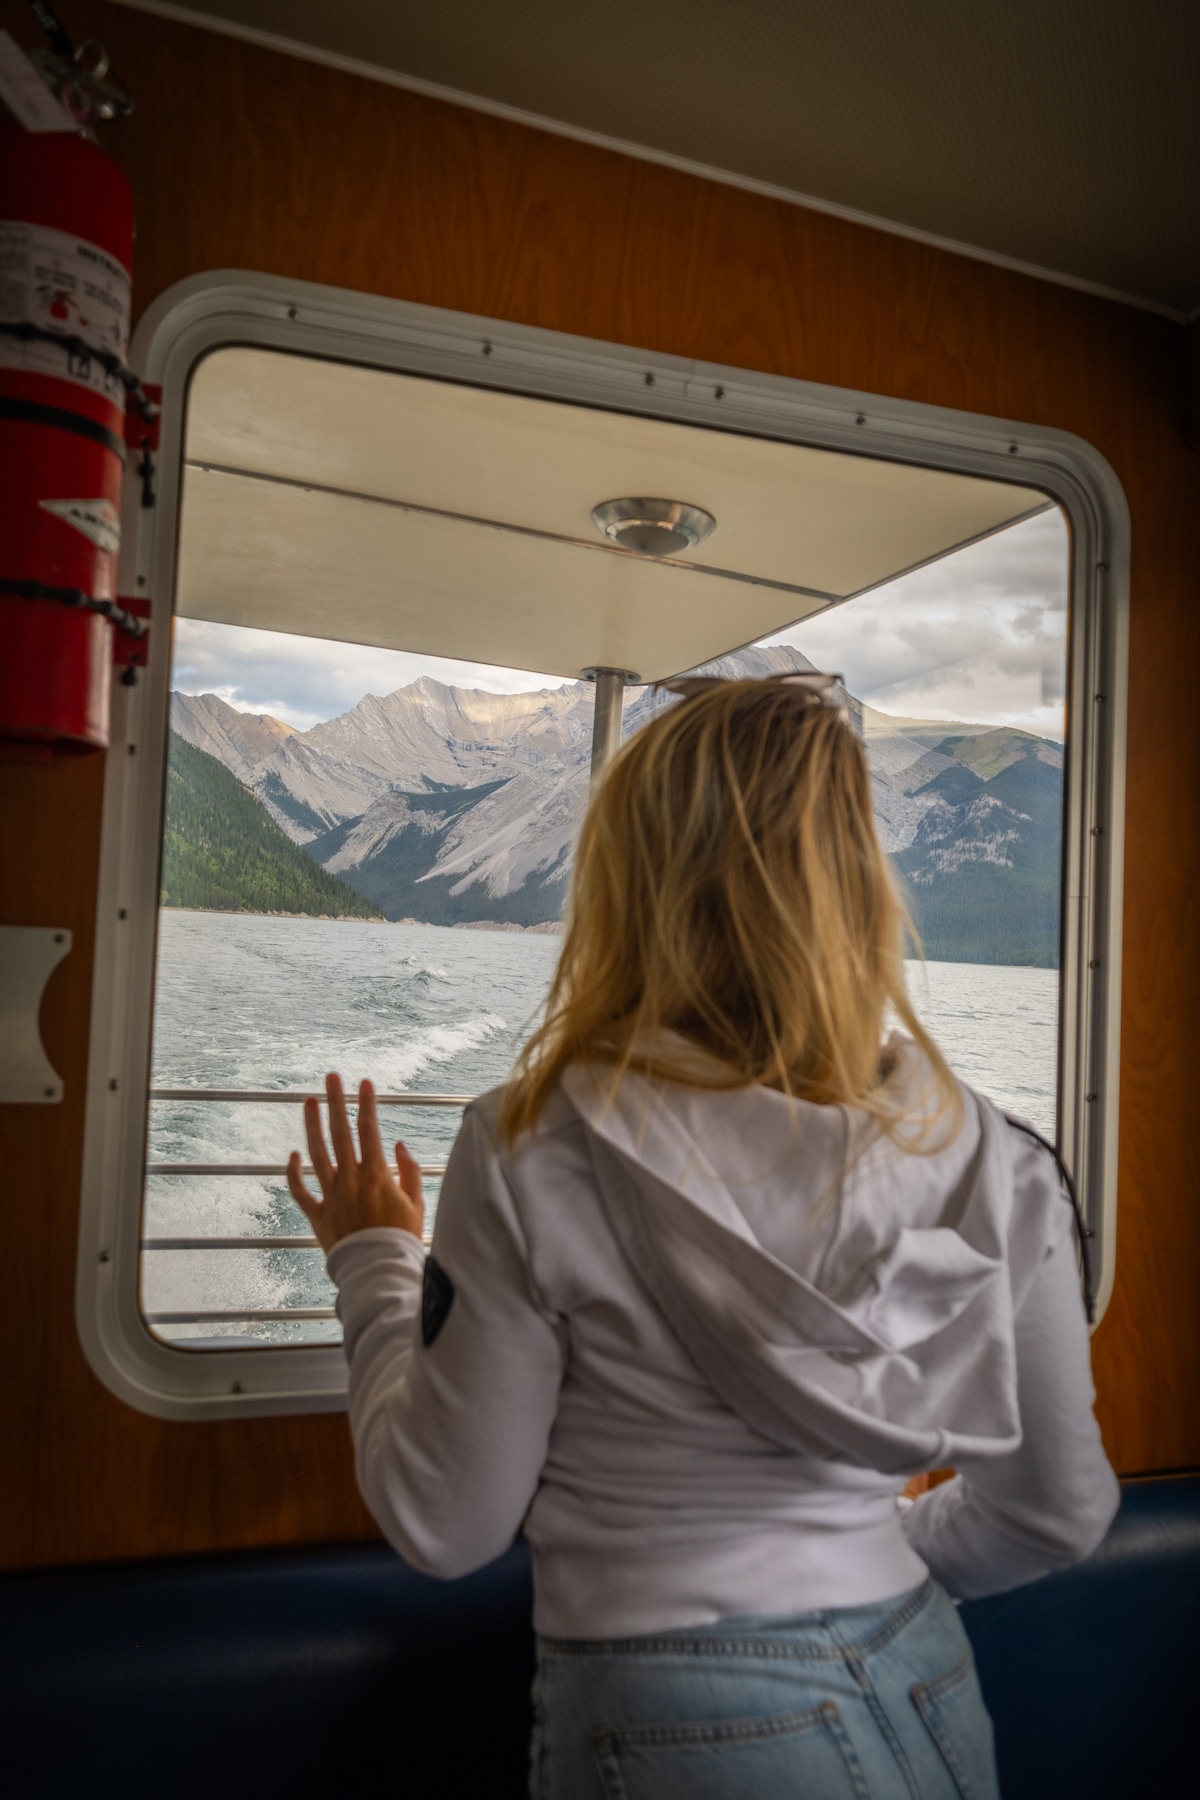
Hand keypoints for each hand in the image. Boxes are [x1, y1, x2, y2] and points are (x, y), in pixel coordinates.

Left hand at [287, 1073, 424, 1252]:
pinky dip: (294, 1172)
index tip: (365, 1082)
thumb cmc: (403, 1238)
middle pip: (340, 1133)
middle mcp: (351, 1180)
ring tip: (308, 1102)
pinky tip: (292, 1155)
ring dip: (311, 1126)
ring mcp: (332, 1196)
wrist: (380, 1272)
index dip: (366, 1103)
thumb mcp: (417, 1203)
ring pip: (316, 1154)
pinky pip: (300, 1191)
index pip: (369, 1129)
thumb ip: (409, 1171)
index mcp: (377, 1175)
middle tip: (331, 1078)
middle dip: (336, 1101)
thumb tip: (398, 1145)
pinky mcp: (318, 1215)